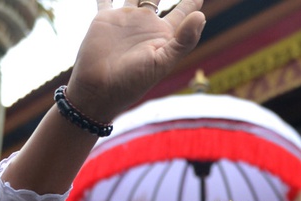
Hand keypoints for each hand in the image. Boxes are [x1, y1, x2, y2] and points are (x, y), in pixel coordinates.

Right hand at [65, 0, 206, 122]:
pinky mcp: (105, 19)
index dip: (192, 1)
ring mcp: (126, 20)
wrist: (98, 90)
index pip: (182, 12)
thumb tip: (202, 15)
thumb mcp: (163, 62)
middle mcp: (146, 25)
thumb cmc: (133, 81)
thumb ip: (183, 40)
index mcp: (163, 35)